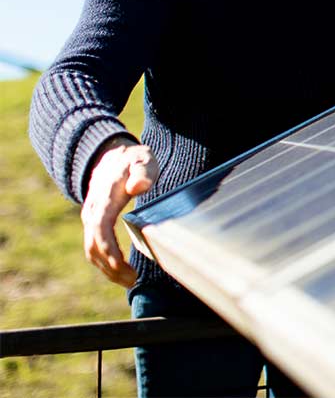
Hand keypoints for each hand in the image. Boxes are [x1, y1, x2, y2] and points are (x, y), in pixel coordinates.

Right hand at [81, 138, 157, 286]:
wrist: (111, 156)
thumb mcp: (142, 159)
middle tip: (133, 280)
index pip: (100, 230)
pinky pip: (94, 247)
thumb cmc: (132, 160)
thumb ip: (143, 171)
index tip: (121, 266)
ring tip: (130, 280)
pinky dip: (104, 262)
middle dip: (110, 267)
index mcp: (104, 200)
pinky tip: (120, 270)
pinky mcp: (94, 224)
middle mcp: (92, 212)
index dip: (109, 250)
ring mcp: (91, 219)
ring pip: (91, 251)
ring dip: (107, 269)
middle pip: (93, 246)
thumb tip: (138, 187)